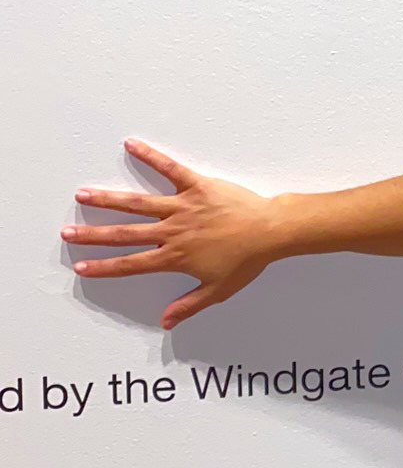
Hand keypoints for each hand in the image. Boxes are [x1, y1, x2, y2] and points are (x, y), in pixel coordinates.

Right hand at [63, 139, 286, 328]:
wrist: (271, 232)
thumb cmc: (248, 260)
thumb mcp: (218, 290)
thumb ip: (190, 305)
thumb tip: (166, 322)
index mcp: (175, 257)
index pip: (131, 264)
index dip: (104, 267)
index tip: (82, 266)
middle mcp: (173, 231)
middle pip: (125, 234)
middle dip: (93, 235)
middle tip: (67, 233)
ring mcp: (183, 207)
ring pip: (138, 203)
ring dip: (109, 199)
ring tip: (83, 194)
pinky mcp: (198, 186)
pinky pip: (171, 169)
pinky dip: (151, 156)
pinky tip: (131, 145)